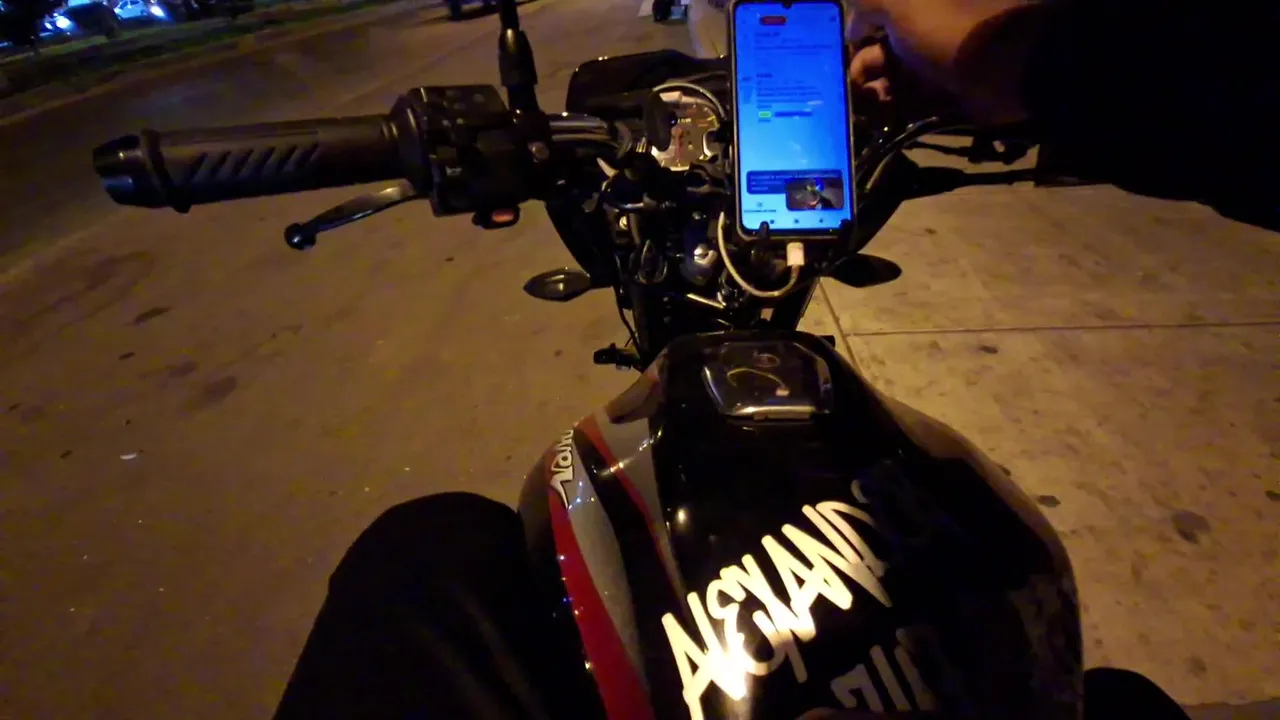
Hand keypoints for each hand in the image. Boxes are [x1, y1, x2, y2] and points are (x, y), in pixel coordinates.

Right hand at [846, 0, 1047, 124]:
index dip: (856, 36)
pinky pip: (914, 103)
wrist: (1001, 70)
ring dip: (873, 95)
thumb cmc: (945, 30)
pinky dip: (893, 111)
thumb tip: (852, 29)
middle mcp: (928, 31)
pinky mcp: (948, 94)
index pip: (878, 20)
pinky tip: (877, 119)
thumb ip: (867, 5)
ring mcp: (939, 64)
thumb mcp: (899, 2)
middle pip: (884, 52)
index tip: (839, 57)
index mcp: (918, 8)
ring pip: (896, 80)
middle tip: (849, 89)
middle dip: (861, 70)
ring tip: (860, 108)